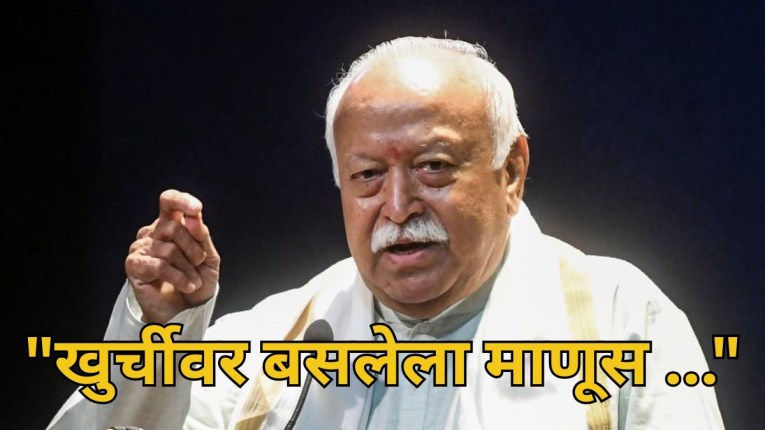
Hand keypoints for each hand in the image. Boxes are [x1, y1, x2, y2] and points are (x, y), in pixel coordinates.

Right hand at [124, 189, 219, 322]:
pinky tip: (186, 285)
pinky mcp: (134, 266)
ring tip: (192, 280)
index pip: (169, 201)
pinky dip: (179, 277)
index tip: (197, 209)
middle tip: (198, 264)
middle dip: (194, 249)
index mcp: (170, 224)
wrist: (187, 309)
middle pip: (175, 227)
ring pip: (170, 249)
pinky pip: (160, 265)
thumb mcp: (208, 256)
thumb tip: (194, 216)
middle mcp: (152, 233)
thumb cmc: (196, 280)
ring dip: (188, 268)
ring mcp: (141, 248)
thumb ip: (201, 235)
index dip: (181, 201)